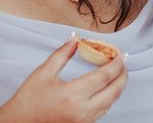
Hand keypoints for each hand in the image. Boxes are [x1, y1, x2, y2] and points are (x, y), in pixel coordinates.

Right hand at [0, 37, 126, 122]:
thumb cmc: (29, 100)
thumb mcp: (44, 72)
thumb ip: (62, 54)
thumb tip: (74, 38)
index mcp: (73, 95)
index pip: (104, 77)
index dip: (116, 64)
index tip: (122, 55)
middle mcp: (82, 111)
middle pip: (114, 92)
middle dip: (122, 75)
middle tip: (123, 63)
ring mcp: (84, 121)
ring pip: (110, 103)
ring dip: (117, 87)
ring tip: (116, 73)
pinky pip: (102, 112)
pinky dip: (108, 98)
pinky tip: (105, 88)